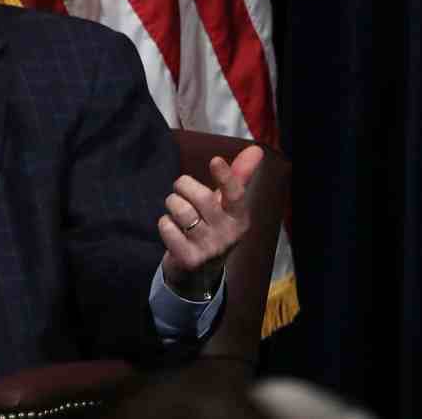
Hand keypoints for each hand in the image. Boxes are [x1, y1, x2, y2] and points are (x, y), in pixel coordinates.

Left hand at [158, 145, 262, 299]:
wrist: (198, 273)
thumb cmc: (211, 228)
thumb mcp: (226, 205)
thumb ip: (238, 177)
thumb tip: (256, 149)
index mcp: (240, 218)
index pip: (236, 194)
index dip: (226, 176)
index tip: (215, 160)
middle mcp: (228, 235)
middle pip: (202, 197)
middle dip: (183, 185)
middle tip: (180, 189)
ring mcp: (209, 249)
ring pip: (182, 211)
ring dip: (172, 203)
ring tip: (175, 208)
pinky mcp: (189, 259)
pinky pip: (168, 227)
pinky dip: (164, 223)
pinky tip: (171, 229)